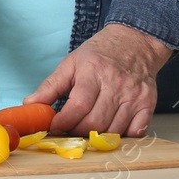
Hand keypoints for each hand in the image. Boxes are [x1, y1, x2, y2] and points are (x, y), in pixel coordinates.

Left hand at [27, 24, 173, 136]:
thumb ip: (50, 86)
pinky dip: (122, 136)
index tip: (54, 127)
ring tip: (86, 131)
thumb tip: (30, 105)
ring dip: (97, 137)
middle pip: (96, 121)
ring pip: (114, 130)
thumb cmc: (100, 54)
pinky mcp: (148, 104)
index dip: (64, 121)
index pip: (79, 105)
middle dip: (78, 131)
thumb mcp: (70, 63)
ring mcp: (134, 96)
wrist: (135, 42)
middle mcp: (116, 85)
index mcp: (94, 72)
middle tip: (69, 130)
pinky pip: (136, 131)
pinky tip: (111, 129)